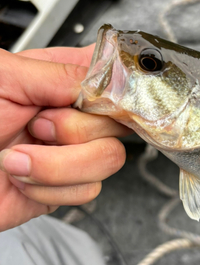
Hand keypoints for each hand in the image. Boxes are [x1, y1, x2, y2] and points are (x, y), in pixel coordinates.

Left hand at [0, 45, 130, 230]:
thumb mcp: (0, 77)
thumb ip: (59, 73)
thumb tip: (109, 79)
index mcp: (56, 80)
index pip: (114, 78)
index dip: (122, 91)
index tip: (110, 102)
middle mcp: (68, 116)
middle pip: (118, 124)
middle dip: (75, 132)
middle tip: (36, 126)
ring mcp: (68, 153)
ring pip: (108, 160)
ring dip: (58, 165)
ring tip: (16, 157)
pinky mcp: (61, 187)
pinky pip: (86, 191)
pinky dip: (49, 189)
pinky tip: (21, 178)